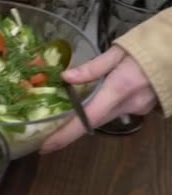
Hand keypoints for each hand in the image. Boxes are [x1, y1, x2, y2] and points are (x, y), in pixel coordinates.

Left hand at [40, 45, 157, 153]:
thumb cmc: (148, 47)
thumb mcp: (118, 51)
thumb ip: (92, 67)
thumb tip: (65, 77)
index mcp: (119, 89)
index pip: (86, 118)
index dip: (64, 135)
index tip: (45, 147)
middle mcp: (128, 105)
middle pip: (92, 123)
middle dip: (68, 132)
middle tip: (46, 138)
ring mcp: (137, 109)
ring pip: (103, 119)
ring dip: (82, 121)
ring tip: (59, 123)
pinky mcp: (142, 108)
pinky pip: (114, 113)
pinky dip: (98, 112)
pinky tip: (86, 107)